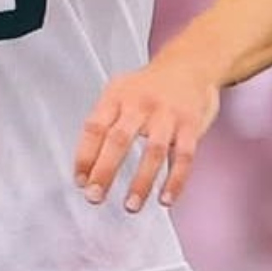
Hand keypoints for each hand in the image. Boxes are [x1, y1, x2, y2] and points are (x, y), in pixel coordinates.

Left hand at [72, 61, 223, 211]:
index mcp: (115, 97)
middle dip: (105, 171)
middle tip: (95, 196)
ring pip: (152, 151)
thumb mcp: (118, 91)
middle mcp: (140, 104)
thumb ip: (103, 122)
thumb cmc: (148, 86)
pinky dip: (175, 180)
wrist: (190, 65)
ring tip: (131, 205)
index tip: (80, 181)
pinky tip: (166, 199)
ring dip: (141, 182)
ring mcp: (167, 115)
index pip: (93, 128)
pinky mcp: (191, 125)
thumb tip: (87, 165)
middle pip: (118, 140)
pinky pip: (184, 157)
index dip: (84, 156)